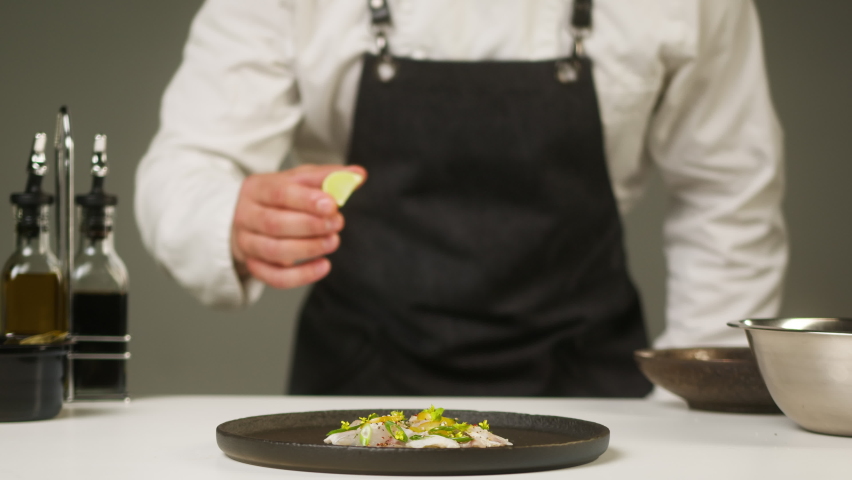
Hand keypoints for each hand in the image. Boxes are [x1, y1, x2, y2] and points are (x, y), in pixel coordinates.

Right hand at [231, 164, 366, 288]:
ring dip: (308, 249)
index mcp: (256, 188)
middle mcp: (245, 215)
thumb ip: (329, 177)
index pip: (279, 193)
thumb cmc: (281, 197)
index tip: (332, 205)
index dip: (306, 200)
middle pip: (274, 224)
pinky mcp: (253, 265)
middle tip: (337, 223)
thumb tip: (358, 175)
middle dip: (310, 226)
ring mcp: (247, 243)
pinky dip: (301, 275)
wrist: (253, 218)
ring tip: (333, 241)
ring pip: (274, 251)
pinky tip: (323, 266)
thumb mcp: (301, 180)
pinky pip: (275, 277)